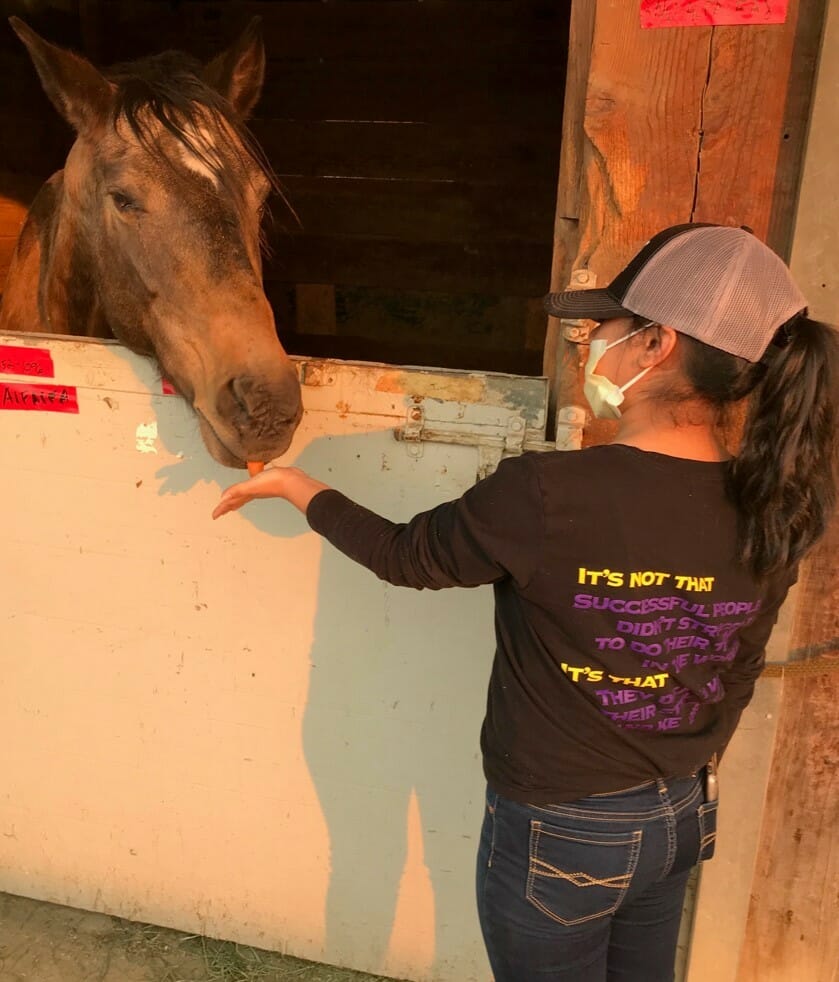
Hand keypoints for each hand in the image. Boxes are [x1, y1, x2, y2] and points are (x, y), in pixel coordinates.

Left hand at [212, 466, 330, 519]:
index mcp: (248, 494)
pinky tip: (252, 487)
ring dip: (237, 499)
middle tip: (221, 512)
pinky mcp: (266, 483)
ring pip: (244, 496)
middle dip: (228, 506)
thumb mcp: (252, 485)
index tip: (214, 516)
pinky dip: (249, 490)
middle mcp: (253, 493)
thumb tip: (223, 498)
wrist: (292, 481)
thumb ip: (238, 490)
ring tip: (233, 501)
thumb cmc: (274, 482)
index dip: (221, 508)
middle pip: (237, 501)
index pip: (231, 502)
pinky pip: (253, 489)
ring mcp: (260, 490)